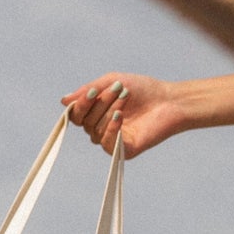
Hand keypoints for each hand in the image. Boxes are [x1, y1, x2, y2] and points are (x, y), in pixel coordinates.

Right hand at [59, 73, 187, 160]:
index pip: (76, 116)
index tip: (93, 91)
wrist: (170, 100)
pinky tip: (120, 116)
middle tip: (119, 89)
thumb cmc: (143, 89)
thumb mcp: (111, 81)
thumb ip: (87, 91)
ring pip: (95, 131)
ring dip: (110, 111)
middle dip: (100, 103)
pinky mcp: (124, 151)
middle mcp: (101, 129)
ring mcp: (112, 141)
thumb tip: (63, 102)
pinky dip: (111, 129)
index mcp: (96, 114)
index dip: (81, 105)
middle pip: (85, 122)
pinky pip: (107, 144)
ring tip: (127, 97)